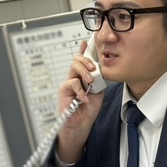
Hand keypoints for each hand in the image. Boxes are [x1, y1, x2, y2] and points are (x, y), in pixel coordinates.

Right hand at [56, 40, 104, 162]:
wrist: (80, 125)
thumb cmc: (88, 110)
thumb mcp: (98, 92)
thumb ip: (99, 80)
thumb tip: (102, 69)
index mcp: (84, 77)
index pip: (84, 60)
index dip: (85, 50)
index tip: (88, 41)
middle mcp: (76, 77)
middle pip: (78, 59)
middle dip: (87, 60)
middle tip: (94, 68)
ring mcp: (69, 83)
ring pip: (74, 66)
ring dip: (84, 72)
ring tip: (90, 82)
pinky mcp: (64, 90)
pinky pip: (72, 82)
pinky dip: (80, 90)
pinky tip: (84, 98)